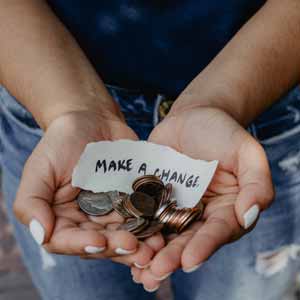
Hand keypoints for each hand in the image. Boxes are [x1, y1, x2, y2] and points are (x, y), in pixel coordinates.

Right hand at [13, 110, 163, 266]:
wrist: (92, 120)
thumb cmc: (61, 142)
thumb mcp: (40, 169)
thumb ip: (32, 202)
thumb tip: (41, 234)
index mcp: (62, 218)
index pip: (68, 241)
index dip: (83, 245)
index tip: (100, 241)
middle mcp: (88, 220)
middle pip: (101, 243)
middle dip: (118, 248)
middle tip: (135, 249)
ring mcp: (112, 212)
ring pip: (125, 234)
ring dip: (140, 244)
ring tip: (155, 247)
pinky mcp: (132, 201)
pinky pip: (143, 216)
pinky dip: (152, 225)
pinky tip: (163, 230)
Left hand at [131, 107, 273, 290]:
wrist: (193, 116)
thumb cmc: (222, 131)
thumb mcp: (246, 151)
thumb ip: (256, 183)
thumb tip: (249, 215)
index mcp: (226, 208)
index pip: (217, 231)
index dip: (204, 246)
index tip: (189, 260)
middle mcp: (200, 213)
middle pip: (188, 239)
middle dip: (172, 257)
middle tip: (156, 271)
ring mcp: (175, 206)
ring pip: (164, 234)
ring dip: (151, 253)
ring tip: (138, 271)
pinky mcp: (154, 197)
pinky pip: (144, 215)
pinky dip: (136, 231)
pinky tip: (124, 244)